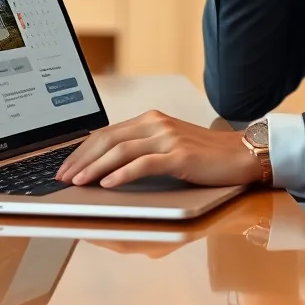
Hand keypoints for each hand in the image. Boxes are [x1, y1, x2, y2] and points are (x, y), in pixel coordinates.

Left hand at [55, 110, 263, 188]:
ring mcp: (168, 138)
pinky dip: (122, 174)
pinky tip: (107, 185)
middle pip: (108, 139)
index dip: (82, 150)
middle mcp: (156, 123)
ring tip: (78, 182)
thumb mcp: (169, 145)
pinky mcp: (180, 156)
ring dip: (95, 168)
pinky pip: (144, 164)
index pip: (106, 132)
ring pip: (121, 151)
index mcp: (151, 119)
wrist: (241, 154)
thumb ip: (144, 148)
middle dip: (81, 160)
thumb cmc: (205, 155)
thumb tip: (108, 167)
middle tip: (62, 178)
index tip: (64, 167)